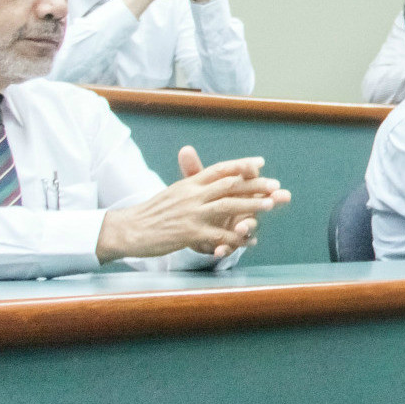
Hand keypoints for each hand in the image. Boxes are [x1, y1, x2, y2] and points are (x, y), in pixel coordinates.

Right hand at [96, 147, 289, 261]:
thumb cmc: (153, 213)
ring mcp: (191, 214)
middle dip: (254, 184)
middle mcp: (192, 195)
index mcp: (189, 184)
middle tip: (275, 185)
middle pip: (228, 185)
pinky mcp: (188, 233)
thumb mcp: (174, 193)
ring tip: (270, 205)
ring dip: (250, 205)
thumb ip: (195, 185)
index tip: (260, 162)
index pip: (219, 169)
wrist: (129, 229)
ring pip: (226, 207)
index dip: (240, 165)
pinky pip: (218, 237)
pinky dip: (236, 239)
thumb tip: (214, 179)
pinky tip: (250, 241)